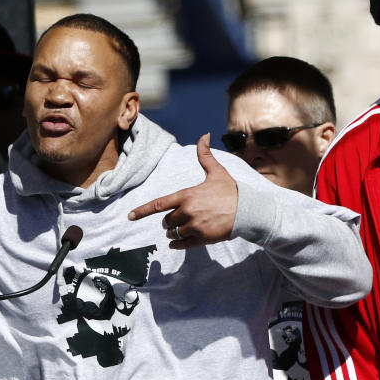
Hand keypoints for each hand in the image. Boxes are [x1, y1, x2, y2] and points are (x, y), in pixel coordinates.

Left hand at [128, 133, 236, 248]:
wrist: (249, 210)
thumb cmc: (231, 191)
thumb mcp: (216, 171)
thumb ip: (205, 155)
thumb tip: (204, 135)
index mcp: (187, 195)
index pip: (159, 204)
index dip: (142, 211)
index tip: (130, 216)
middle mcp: (188, 211)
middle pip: (166, 221)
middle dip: (168, 221)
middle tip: (175, 220)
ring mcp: (195, 226)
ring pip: (174, 233)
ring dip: (173, 232)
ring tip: (179, 230)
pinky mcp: (202, 238)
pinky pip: (182, 244)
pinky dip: (176, 245)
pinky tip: (176, 243)